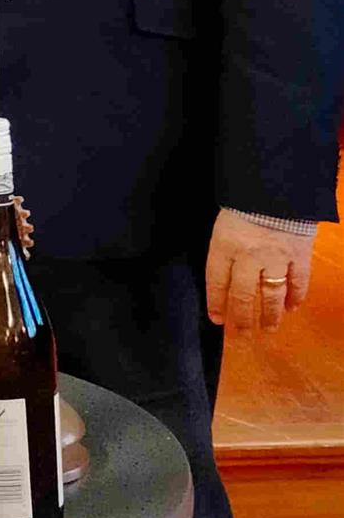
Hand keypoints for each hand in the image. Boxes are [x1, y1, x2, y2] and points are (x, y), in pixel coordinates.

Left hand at [204, 209, 315, 330]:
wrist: (278, 183)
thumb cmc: (244, 198)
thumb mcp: (224, 220)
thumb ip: (225, 246)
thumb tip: (226, 272)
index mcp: (224, 246)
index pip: (217, 283)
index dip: (217, 303)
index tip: (217, 319)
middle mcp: (248, 258)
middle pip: (243, 295)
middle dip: (243, 318)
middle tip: (243, 335)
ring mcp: (276, 259)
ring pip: (271, 295)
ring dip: (270, 315)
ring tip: (269, 329)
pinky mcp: (300, 255)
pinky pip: (298, 281)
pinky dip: (296, 296)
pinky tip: (293, 307)